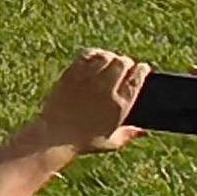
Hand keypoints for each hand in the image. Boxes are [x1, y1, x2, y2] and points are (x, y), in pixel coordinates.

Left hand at [31, 49, 147, 156]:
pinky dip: (93, 53)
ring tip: (109, 62)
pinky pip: (86, 55)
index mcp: (120, 104)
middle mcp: (106, 89)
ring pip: (106, 57)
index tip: (142, 69)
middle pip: (123, 63)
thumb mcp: (110, 142)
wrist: (54, 135)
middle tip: (124, 66)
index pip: (137, 78)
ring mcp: (88, 80)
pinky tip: (94, 58)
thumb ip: (128, 134)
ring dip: (110, 57)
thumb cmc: (82, 142)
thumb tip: (142, 131)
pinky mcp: (71, 74)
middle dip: (126, 62)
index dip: (142, 70)